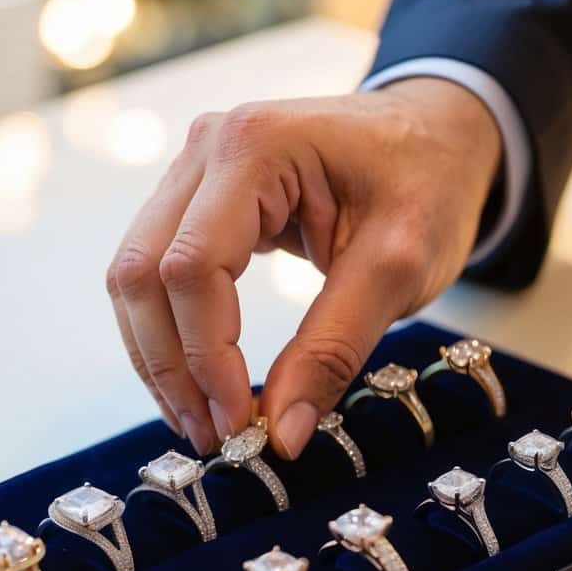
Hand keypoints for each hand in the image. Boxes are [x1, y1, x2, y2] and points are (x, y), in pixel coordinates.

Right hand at [107, 77, 501, 458]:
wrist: (437, 133)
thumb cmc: (427, 184)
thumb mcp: (398, 269)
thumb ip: (335, 348)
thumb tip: (280, 435)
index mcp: (255, 146)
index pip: (192, 267)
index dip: (207, 357)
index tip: (241, 424)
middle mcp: (207, 147)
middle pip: (143, 272)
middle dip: (171, 366)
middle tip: (213, 437)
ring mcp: (195, 169)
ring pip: (134, 276)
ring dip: (160, 357)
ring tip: (200, 421)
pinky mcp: (197, 197)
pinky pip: (157, 271)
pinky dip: (170, 332)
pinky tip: (198, 382)